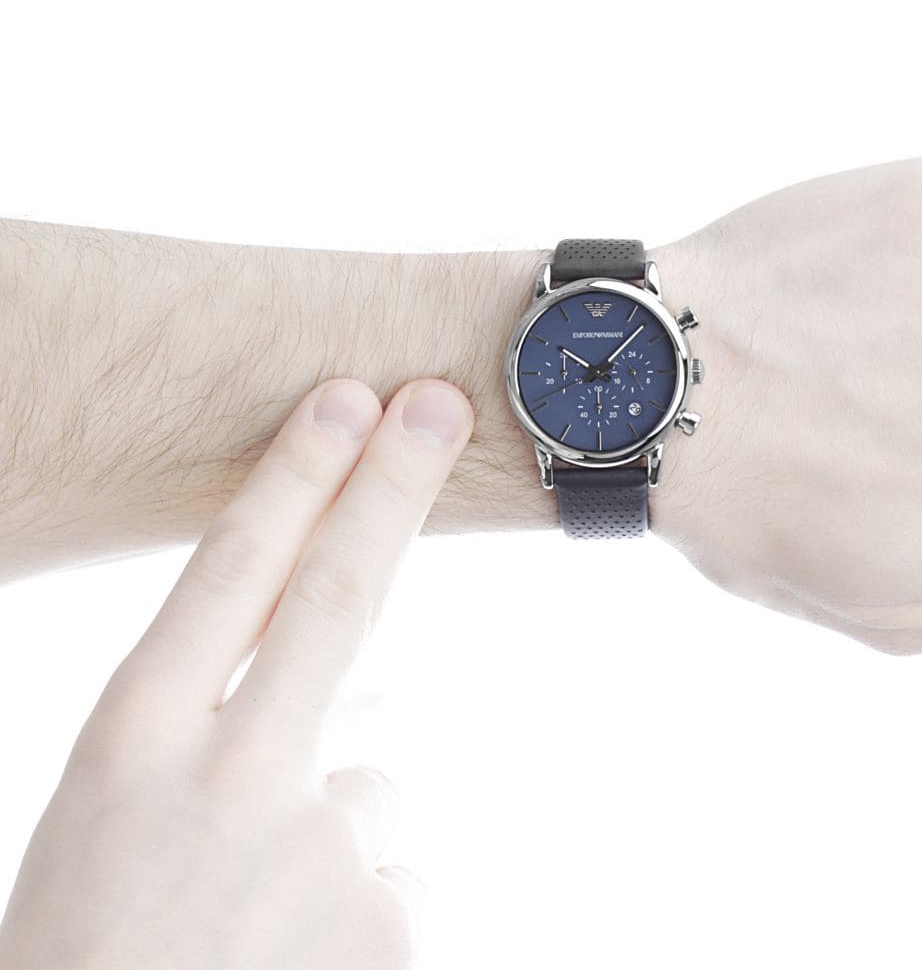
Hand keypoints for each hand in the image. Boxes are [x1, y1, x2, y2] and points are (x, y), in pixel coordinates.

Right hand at [0, 377, 473, 967]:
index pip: (229, 575)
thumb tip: (374, 708)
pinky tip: (291, 966)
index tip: (347, 399)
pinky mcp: (388, 924)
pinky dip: (352, 903)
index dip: (295, 478)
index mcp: (131, 748)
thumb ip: (224, 746)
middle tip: (438, 401)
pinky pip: (389, 876)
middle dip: (389, 486)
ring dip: (329, 830)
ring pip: (368, 786)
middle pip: (334, 599)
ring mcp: (320, 854)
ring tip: (246, 924)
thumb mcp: (109, 826)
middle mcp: (231, 781)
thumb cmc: (91, 948)